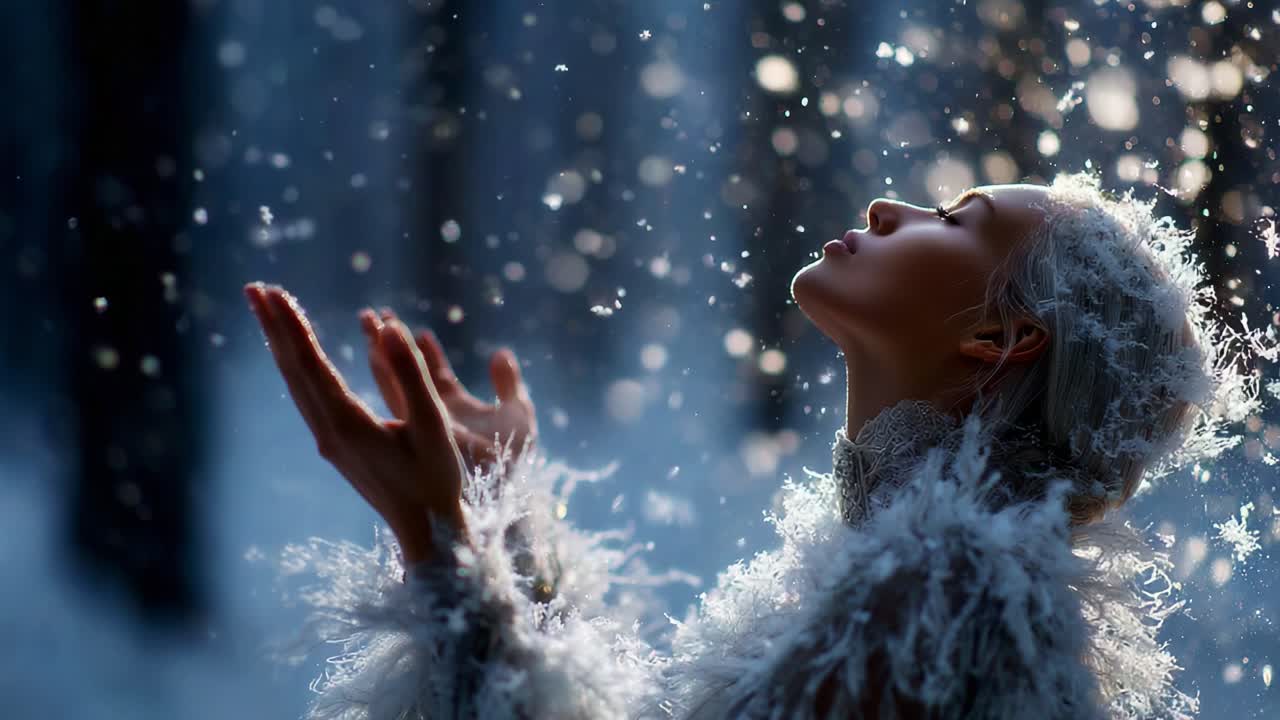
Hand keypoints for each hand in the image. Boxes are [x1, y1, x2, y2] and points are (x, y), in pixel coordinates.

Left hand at [245, 282, 466, 565]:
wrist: (427, 532)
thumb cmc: (437, 481)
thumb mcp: (434, 425)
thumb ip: (412, 375)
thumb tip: (388, 327)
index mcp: (348, 425)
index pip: (311, 365)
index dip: (292, 325)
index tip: (273, 291)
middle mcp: (328, 432)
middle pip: (293, 370)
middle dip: (274, 327)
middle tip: (254, 288)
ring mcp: (328, 441)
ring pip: (296, 384)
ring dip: (281, 344)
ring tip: (267, 310)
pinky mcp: (336, 445)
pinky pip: (307, 396)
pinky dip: (296, 366)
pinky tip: (294, 353)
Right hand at [358, 307, 537, 473]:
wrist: (502, 493)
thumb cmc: (511, 459)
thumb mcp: (517, 414)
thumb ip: (507, 383)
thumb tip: (500, 352)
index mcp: (454, 407)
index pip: (434, 372)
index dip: (424, 349)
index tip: (415, 327)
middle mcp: (432, 413)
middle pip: (407, 371)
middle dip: (390, 343)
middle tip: (372, 314)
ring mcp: (421, 422)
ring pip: (395, 379)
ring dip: (382, 350)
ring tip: (369, 321)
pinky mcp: (414, 428)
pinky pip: (395, 395)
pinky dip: (387, 371)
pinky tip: (378, 349)